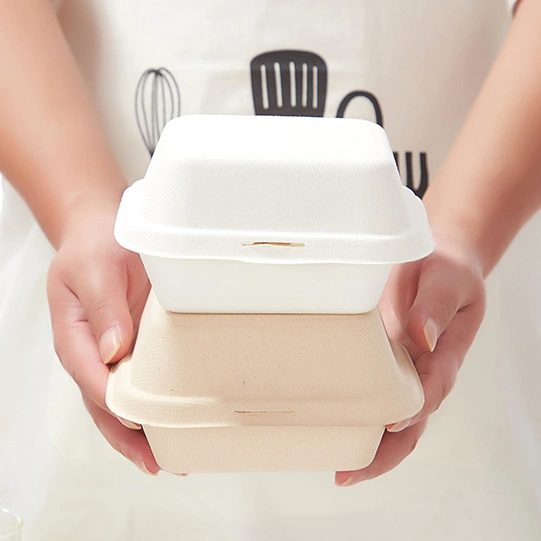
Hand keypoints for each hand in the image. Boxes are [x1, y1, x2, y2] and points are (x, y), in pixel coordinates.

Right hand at [47, 200, 157, 474]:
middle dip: (128, 435)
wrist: (103, 231)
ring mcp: (116, 350)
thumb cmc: (93, 246)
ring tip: (171, 458)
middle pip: (104, 402)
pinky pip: (143, 380)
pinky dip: (156, 403)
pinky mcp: (137, 344)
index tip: (136, 421)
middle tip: (157, 462)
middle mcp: (94, 350)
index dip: (111, 400)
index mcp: (75, 335)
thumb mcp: (94, 269)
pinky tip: (175, 420)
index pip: (90, 374)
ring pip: (123, 400)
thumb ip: (103, 307)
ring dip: (143, 430)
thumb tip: (113, 350)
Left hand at [335, 228, 485, 485]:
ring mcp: (400, 370)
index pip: (430, 392)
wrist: (439, 263)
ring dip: (364, 444)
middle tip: (347, 474)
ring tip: (332, 464)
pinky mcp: (379, 359)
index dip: (412, 411)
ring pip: (386, 418)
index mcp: (444, 357)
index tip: (390, 423)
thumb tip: (423, 337)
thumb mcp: (448, 281)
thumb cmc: (446, 272)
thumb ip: (436, 306)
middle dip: (381, 454)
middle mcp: (421, 372)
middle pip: (408, 425)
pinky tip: (328, 424)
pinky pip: (368, 392)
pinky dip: (353, 413)